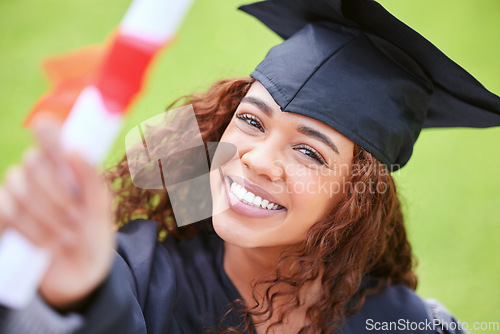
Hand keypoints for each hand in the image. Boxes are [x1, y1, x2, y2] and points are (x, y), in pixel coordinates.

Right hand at [0, 117, 114, 310]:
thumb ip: (91, 180)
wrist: (80, 276)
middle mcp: (41, 176)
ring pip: (19, 188)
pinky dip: (27, 228)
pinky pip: (4, 208)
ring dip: (46, 218)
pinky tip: (42, 243)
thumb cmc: (94, 238)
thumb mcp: (101, 211)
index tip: (51, 136)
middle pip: (33, 162)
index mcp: (68, 168)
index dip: (47, 132)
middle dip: (57, 195)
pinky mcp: (5, 217)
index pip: (49, 135)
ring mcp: (20, 195)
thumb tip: (75, 149)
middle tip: (76, 218)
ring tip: (65, 237)